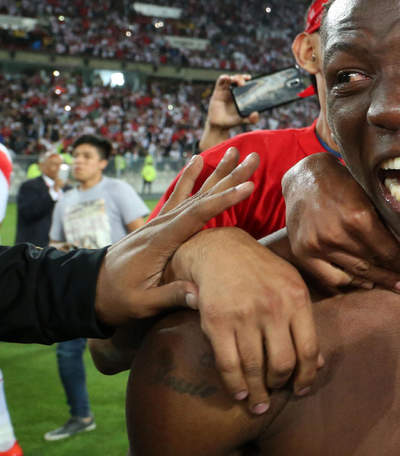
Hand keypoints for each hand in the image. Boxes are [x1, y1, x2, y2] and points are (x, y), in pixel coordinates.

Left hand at [93, 150, 256, 327]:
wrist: (91, 288)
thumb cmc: (119, 298)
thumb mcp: (143, 303)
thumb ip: (172, 295)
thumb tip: (202, 296)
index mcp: (160, 241)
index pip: (197, 215)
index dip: (224, 200)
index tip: (248, 186)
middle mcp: (162, 224)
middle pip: (201, 196)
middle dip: (229, 176)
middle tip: (252, 157)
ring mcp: (160, 221)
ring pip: (194, 192)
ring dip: (216, 172)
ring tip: (234, 151)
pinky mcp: (159, 222)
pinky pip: (179, 195)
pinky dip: (190, 176)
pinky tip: (197, 159)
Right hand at [171, 226, 320, 413]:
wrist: (221, 250)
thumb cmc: (262, 272)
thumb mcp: (292, 286)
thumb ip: (305, 323)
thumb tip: (319, 365)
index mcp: (296, 298)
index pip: (308, 349)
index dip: (306, 376)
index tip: (301, 389)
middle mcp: (272, 308)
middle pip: (282, 363)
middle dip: (281, 385)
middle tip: (277, 392)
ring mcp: (243, 315)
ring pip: (254, 368)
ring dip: (257, 392)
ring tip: (259, 404)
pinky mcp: (216, 322)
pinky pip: (228, 364)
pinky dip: (235, 385)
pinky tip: (240, 393)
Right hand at [200, 74, 258, 150]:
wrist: (219, 125)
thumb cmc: (232, 120)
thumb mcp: (243, 120)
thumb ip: (251, 119)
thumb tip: (256, 114)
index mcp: (242, 95)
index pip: (246, 83)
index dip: (249, 79)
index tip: (251, 78)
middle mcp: (235, 90)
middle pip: (239, 79)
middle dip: (241, 78)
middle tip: (243, 83)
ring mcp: (226, 90)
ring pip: (230, 78)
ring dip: (233, 77)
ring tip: (235, 80)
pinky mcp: (218, 91)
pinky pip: (220, 82)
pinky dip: (223, 78)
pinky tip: (226, 78)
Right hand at [283, 153, 399, 291]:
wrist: (306, 178)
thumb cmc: (344, 184)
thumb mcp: (372, 198)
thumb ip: (392, 227)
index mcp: (357, 217)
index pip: (388, 250)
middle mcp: (336, 234)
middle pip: (372, 264)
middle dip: (393, 275)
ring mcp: (317, 245)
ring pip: (354, 273)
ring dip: (376, 280)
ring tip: (392, 284)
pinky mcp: (302, 252)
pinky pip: (331, 277)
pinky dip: (350, 282)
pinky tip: (366, 282)